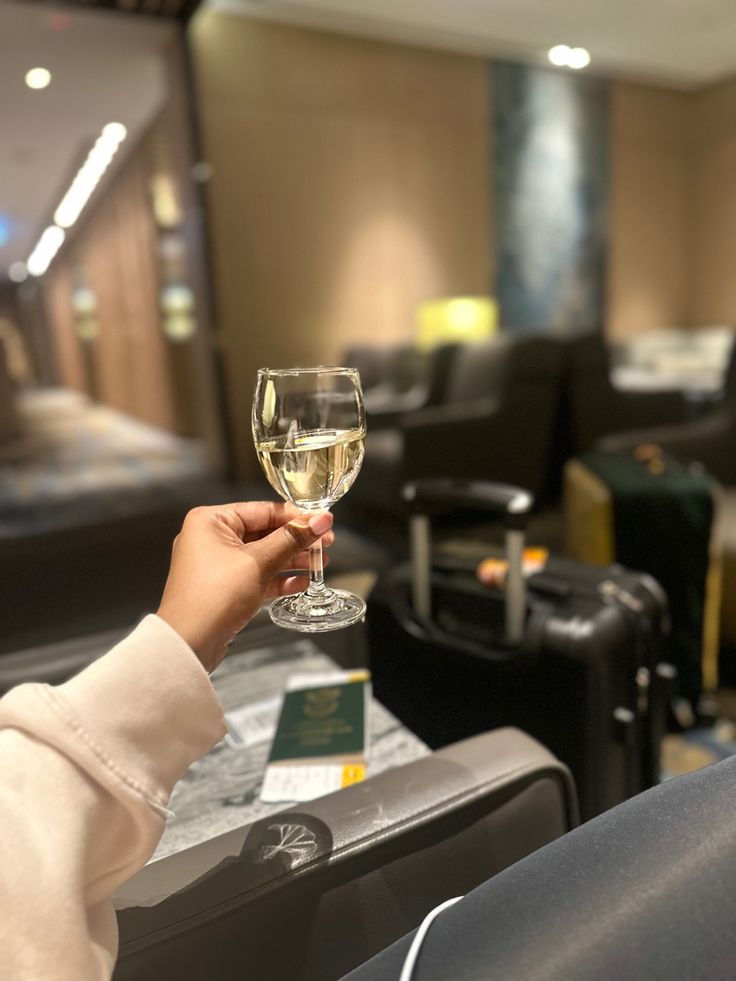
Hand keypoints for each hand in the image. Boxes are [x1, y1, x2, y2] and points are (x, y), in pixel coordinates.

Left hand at [157, 502, 333, 672]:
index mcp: (210, 521)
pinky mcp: (224, 589)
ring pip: (263, 556)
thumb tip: (321, 520)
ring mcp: (217, 565)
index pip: (263, 510)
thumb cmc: (213, 596)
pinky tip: (301, 583)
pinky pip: (256, 577)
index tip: (323, 521)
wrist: (189, 644)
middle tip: (326, 543)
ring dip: (292, 560)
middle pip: (264, 533)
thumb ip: (292, 539)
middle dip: (296, 541)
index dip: (296, 517)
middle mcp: (211, 538)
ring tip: (319, 564)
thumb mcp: (258, 562)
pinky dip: (278, 579)